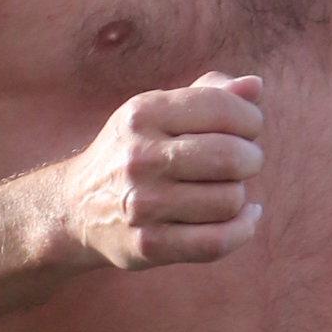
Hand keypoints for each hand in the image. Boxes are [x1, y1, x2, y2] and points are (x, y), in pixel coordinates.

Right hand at [58, 73, 264, 271]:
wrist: (76, 208)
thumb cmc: (135, 152)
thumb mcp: (159, 112)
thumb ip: (209, 93)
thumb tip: (255, 86)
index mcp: (143, 113)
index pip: (221, 107)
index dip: (250, 119)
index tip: (247, 130)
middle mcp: (140, 157)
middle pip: (230, 157)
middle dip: (251, 158)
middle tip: (243, 162)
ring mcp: (143, 205)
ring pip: (229, 200)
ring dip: (240, 195)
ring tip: (226, 190)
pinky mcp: (150, 245)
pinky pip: (218, 241)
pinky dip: (244, 229)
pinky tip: (245, 217)